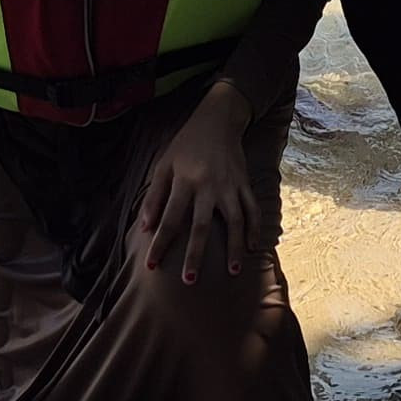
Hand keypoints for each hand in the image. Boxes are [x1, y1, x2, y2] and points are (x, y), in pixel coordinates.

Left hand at [134, 86, 259, 283]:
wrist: (218, 120)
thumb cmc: (186, 145)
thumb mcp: (164, 165)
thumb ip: (154, 196)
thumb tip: (145, 228)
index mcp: (185, 180)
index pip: (169, 218)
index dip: (160, 243)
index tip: (151, 265)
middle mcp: (208, 185)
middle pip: (201, 225)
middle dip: (195, 254)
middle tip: (189, 280)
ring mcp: (230, 185)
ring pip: (234, 221)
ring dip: (234, 247)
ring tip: (233, 271)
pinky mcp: (245, 183)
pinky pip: (252, 209)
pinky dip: (255, 228)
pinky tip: (253, 247)